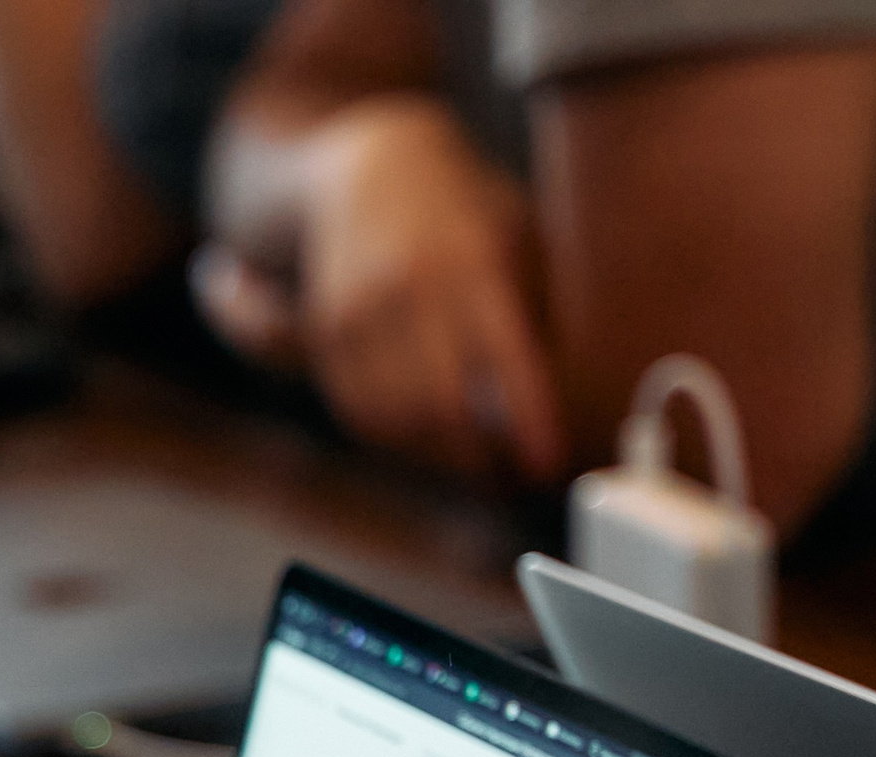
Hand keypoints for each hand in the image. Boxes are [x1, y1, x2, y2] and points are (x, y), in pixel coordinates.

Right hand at [197, 95, 566, 485]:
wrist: (368, 164)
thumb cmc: (461, 206)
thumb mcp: (514, 236)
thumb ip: (532, 310)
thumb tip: (553, 398)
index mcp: (472, 261)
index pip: (507, 363)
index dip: (527, 423)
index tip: (544, 463)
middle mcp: (408, 288)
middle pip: (442, 408)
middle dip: (475, 456)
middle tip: (503, 473)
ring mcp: (357, 310)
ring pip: (393, 418)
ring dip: (431, 454)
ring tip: (464, 462)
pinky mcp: (323, 331)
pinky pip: (356, 408)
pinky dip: (391, 437)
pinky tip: (420, 439)